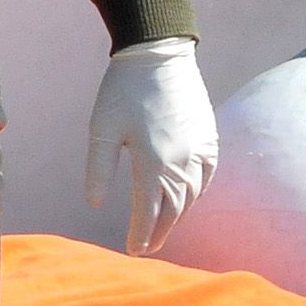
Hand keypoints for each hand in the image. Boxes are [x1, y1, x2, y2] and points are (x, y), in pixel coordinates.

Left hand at [88, 36, 216, 256]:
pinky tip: (187, 198)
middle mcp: (182, 162)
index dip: (141, 233)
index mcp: (154, 162)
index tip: (132, 250)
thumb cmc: (123, 91)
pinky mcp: (209, 138)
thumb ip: (99, 170)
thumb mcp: (102, 130)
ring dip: (178, 215)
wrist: (159, 55)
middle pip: (174, 209)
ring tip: (163, 228)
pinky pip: (207, 176)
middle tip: (147, 247)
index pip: (149, 211)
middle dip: (160, 231)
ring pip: (192, 195)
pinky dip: (197, 193)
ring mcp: (200, 150)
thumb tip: (95, 205)